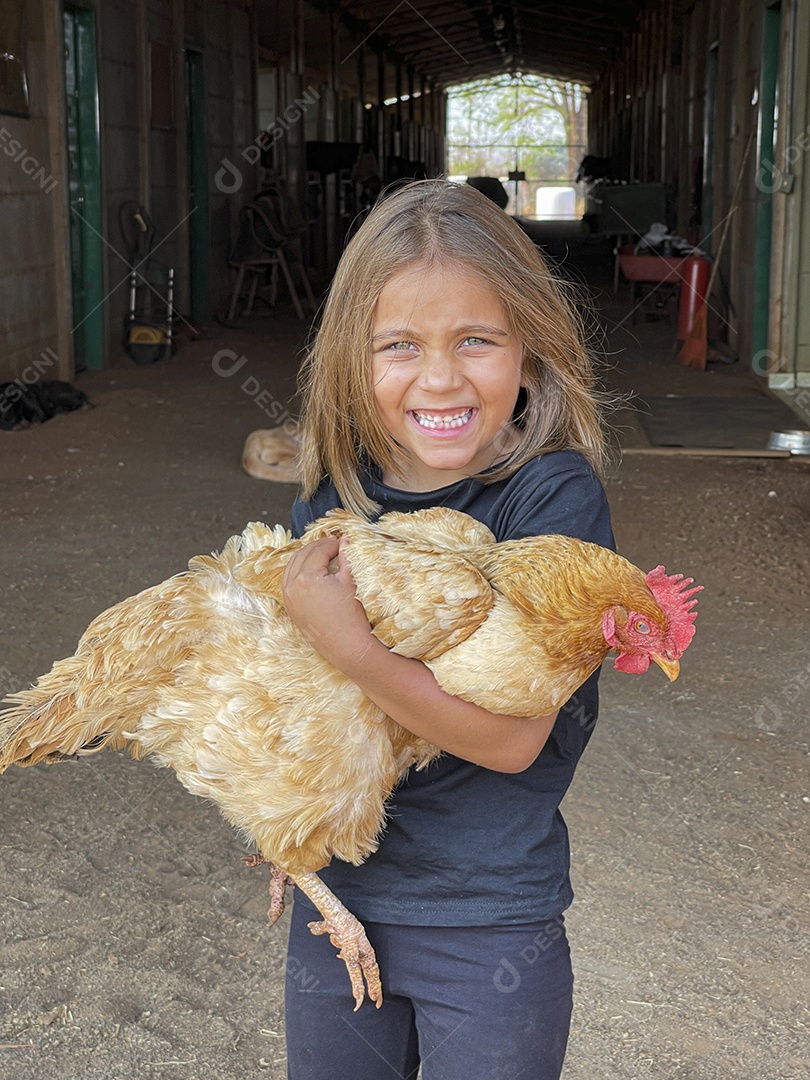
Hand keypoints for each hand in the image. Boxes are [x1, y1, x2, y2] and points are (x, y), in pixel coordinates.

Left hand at [281, 536, 373, 669]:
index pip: (319, 551)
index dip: (333, 544)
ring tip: (322, 554)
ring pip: (292, 567)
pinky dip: (298, 572)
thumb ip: (346, 557)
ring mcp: (289, 599)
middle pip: (302, 555)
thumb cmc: (351, 616)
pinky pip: (289, 582)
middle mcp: (292, 587)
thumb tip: (345, 539)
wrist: (347, 646)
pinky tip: (311, 571)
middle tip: (333, 545)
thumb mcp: (350, 581)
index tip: (343, 542)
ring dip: (306, 557)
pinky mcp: (291, 609)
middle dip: (318, 547)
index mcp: (307, 578)